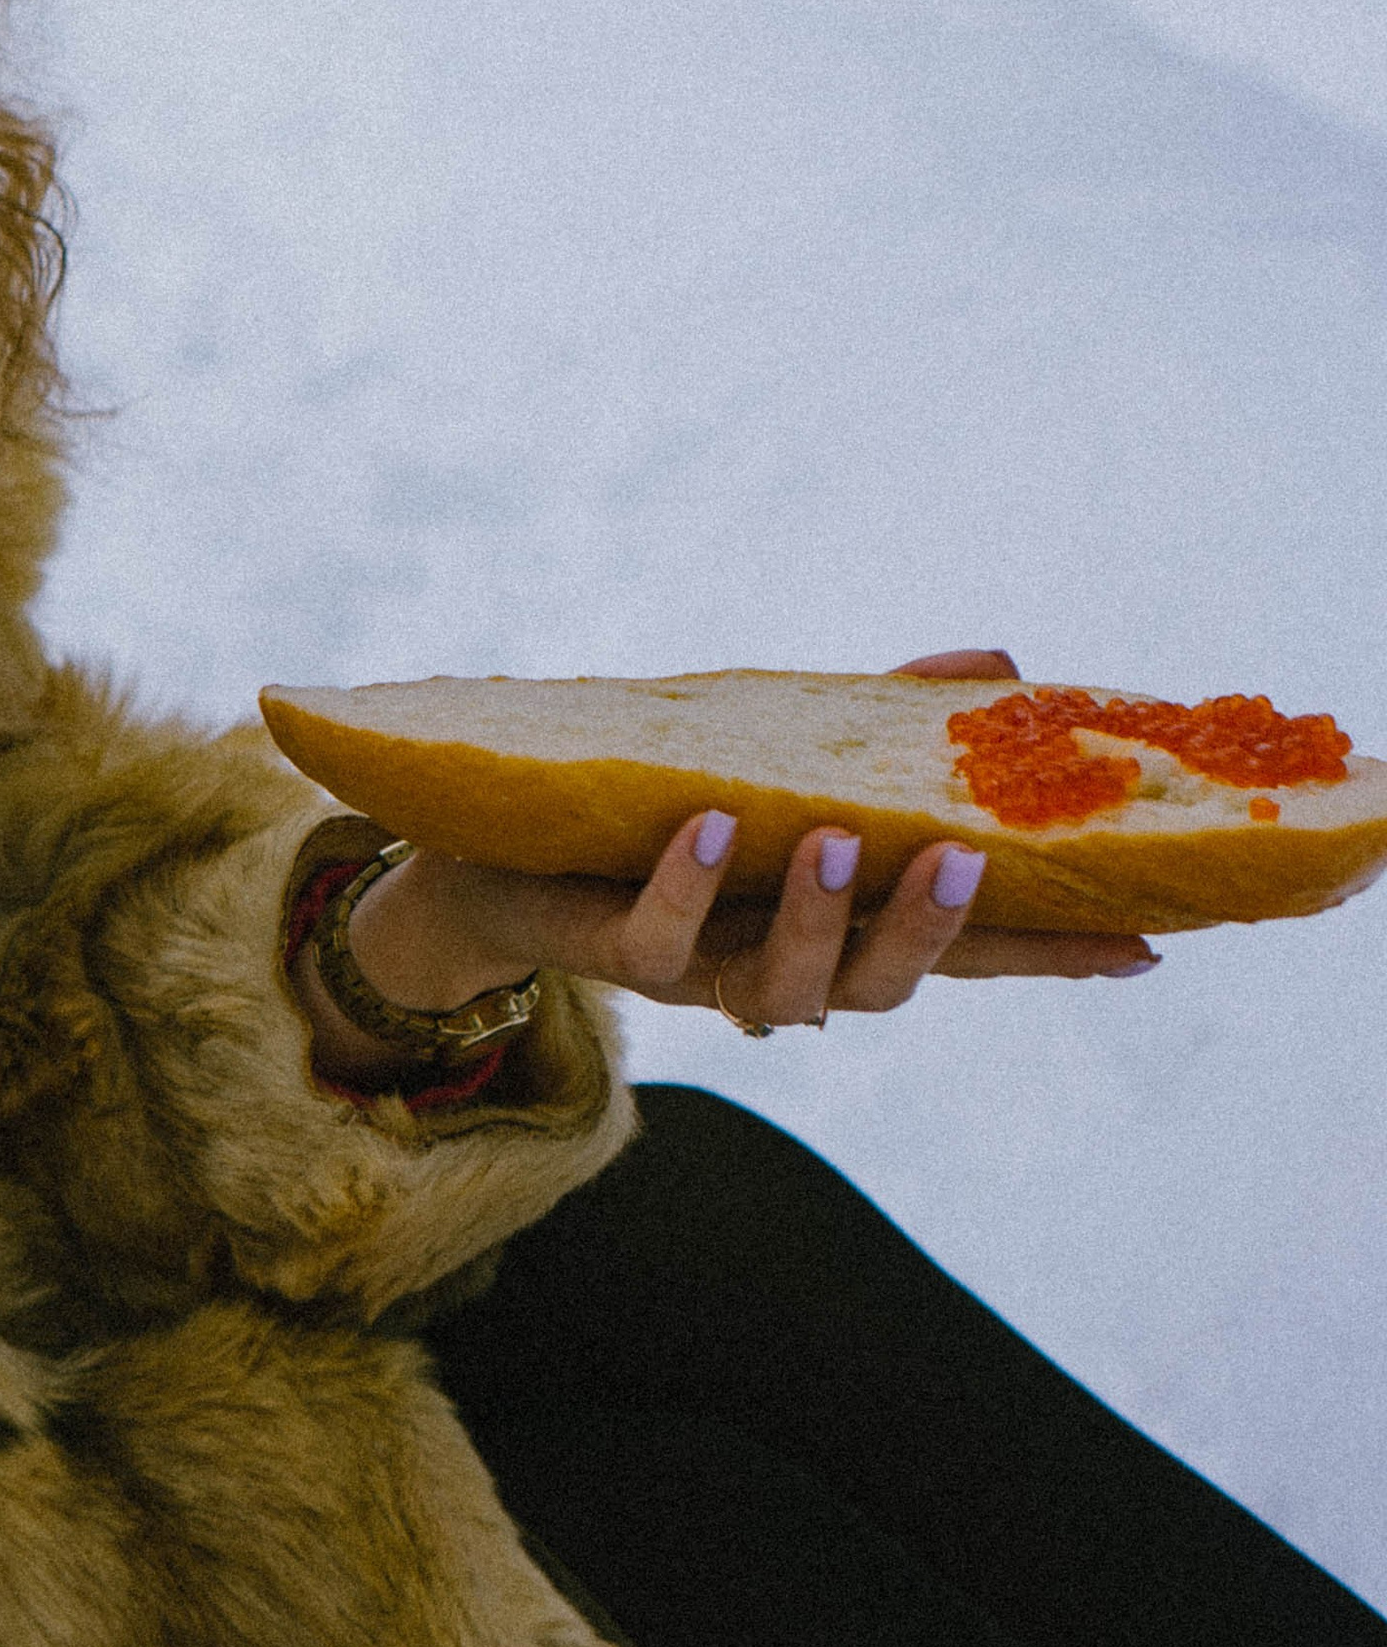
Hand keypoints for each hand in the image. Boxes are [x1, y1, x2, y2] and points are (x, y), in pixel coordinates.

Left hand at [295, 646, 1158, 1071]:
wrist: (498, 854)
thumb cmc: (666, 803)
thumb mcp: (784, 750)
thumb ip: (884, 717)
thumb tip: (999, 661)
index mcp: (842, 922)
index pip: (965, 951)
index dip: (1051, 958)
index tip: (1147, 949)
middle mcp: (784, 964)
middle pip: (884, 985)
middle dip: (927, 928)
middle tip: (962, 858)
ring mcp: (703, 970)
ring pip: (782, 984)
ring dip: (817, 913)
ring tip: (837, 838)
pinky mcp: (616, 952)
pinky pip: (661, 936)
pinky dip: (690, 882)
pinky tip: (711, 824)